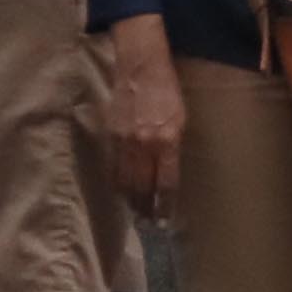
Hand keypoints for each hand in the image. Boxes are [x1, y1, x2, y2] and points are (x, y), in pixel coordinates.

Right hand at [96, 21, 185, 212]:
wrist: (140, 67)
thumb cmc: (168, 91)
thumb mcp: (181, 120)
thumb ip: (174, 147)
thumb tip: (168, 172)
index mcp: (166, 140)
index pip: (165, 183)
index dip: (164, 204)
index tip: (165, 220)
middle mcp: (144, 144)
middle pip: (142, 186)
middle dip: (145, 208)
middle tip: (149, 224)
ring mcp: (124, 140)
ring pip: (124, 179)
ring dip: (130, 199)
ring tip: (136, 212)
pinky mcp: (110, 134)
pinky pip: (113, 165)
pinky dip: (117, 181)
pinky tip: (122, 190)